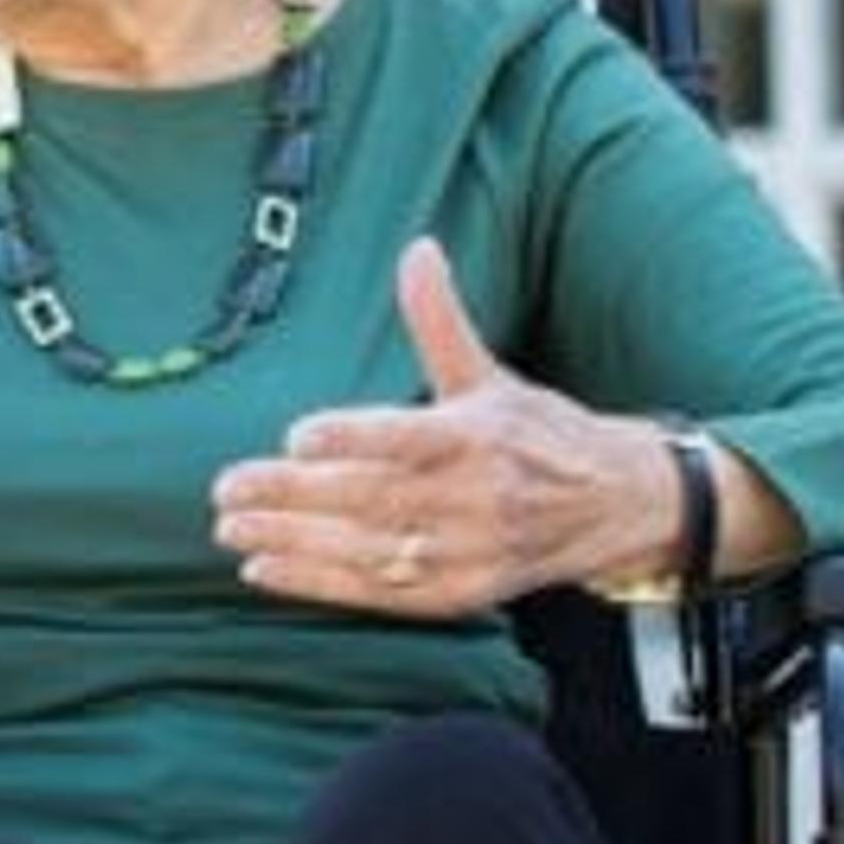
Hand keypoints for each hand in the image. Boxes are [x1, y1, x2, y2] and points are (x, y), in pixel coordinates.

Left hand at [210, 239, 680, 616]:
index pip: (407, 438)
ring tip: (232, 528)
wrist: (616, 505)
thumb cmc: (539, 432)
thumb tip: (417, 249)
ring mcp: (468, 552)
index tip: (294, 436)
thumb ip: (440, 320)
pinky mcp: (460, 594)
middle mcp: (475, 497)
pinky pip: (380, 593)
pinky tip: (265, 571)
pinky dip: (319, 585)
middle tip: (227, 487)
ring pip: (368, 549)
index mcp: (479, 436)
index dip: (351, 439)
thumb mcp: (490, 374)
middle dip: (294, 495)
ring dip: (293, 542)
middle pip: (372, 498)